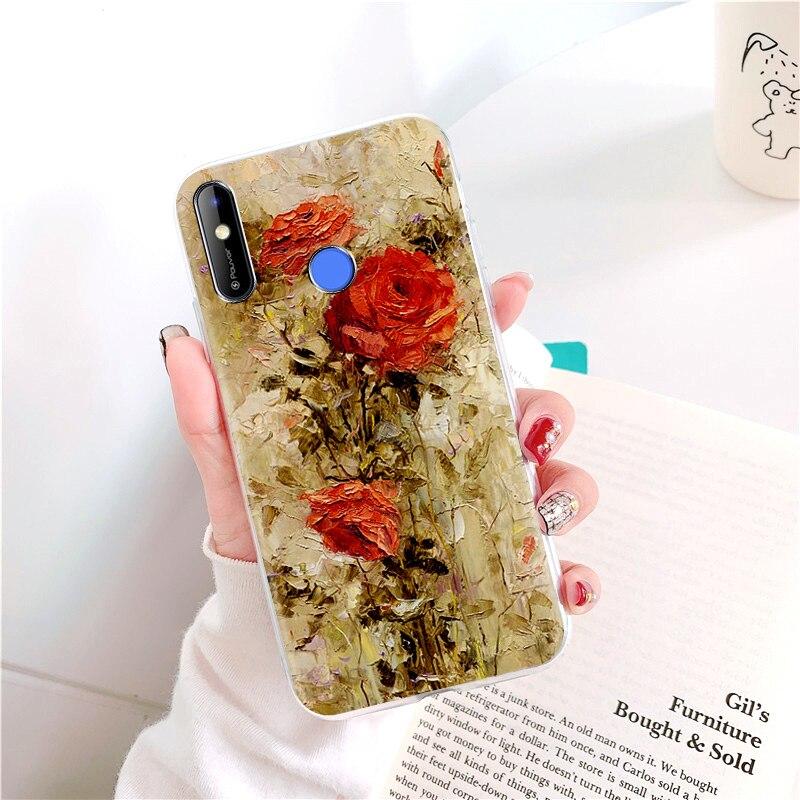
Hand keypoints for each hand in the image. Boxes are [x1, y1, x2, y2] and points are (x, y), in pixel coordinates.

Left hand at [160, 272, 599, 613]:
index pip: (453, 355)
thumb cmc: (271, 541)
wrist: (280, 629)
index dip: (487, 315)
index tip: (508, 290)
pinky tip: (563, 583)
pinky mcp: (491, 574)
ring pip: (553, 479)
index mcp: (402, 420)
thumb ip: (214, 416)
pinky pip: (550, 570)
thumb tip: (185, 346)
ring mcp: (478, 513)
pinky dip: (571, 573)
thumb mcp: (239, 475)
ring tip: (548, 503)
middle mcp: (451, 458)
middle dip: (545, 405)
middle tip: (529, 419)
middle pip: (521, 412)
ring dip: (569, 482)